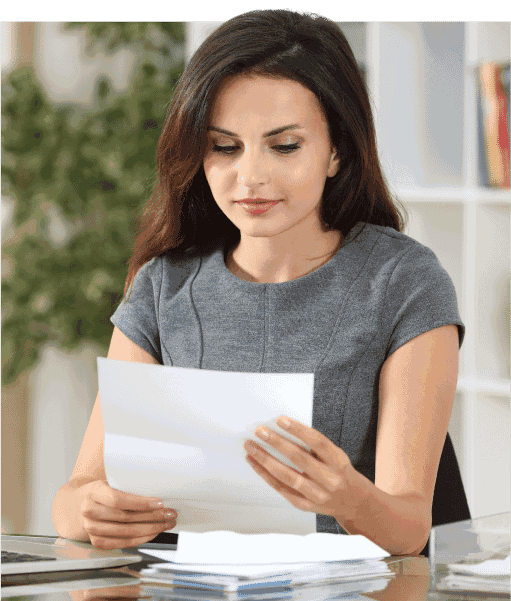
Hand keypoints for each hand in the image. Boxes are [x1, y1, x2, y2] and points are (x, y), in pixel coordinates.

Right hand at [78, 480, 176, 549]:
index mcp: (93, 492)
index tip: (160, 502)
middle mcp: (89, 511)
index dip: (140, 503)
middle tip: (170, 513)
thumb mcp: (109, 481)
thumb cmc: (101, 490)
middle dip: (152, 517)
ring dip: (150, 529)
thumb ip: (126, 484)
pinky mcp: (97, 542)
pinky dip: (141, 539)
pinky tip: (154, 532)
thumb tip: (158, 487)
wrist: (77, 504)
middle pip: (125, 518)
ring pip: (126, 532)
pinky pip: (123, 543)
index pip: (118, 500)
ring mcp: (91, 529)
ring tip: (166, 523)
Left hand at [244, 417, 363, 522]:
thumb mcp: (336, 455)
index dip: (298, 430)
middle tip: (260, 431)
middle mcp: (328, 479)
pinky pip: (281, 489)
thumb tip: (286, 429)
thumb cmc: (340, 472)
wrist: (352, 502)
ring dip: (266, 459)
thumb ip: (315, 445)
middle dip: (276, 443)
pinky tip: (255, 463)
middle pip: (298, 459)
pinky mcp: (304, 505)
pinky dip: (265, 475)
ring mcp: (316, 495)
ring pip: (286, 476)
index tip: (281, 420)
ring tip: (251, 447)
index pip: (317, 442)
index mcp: (338, 462)